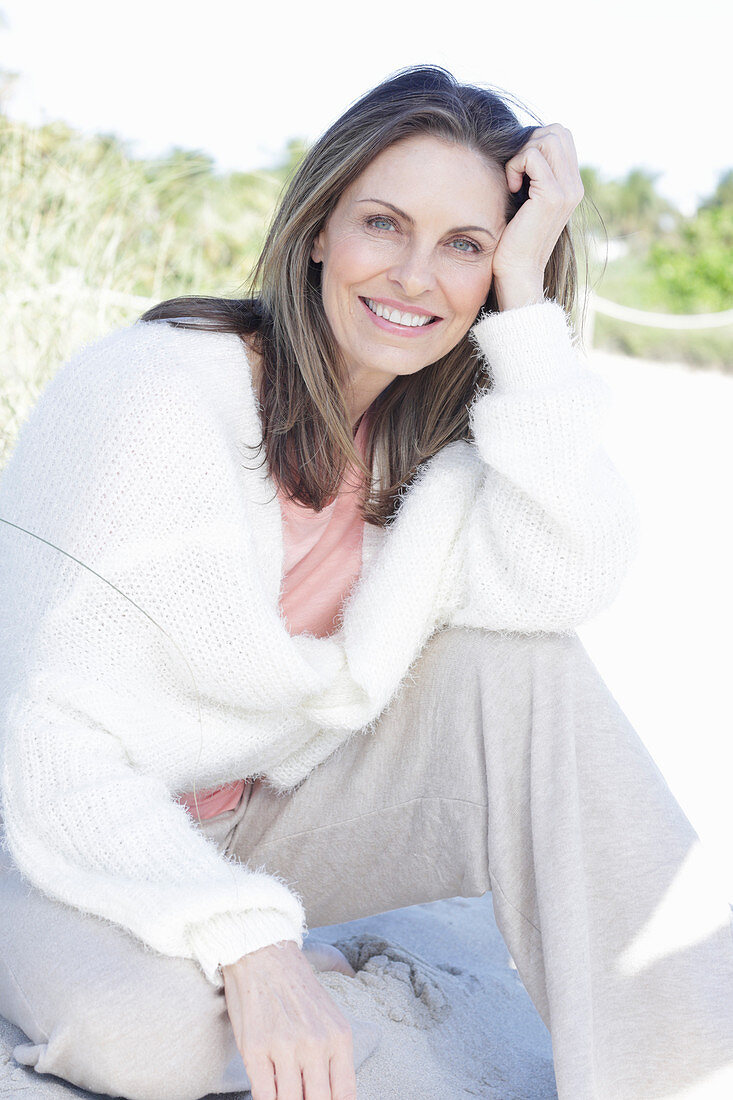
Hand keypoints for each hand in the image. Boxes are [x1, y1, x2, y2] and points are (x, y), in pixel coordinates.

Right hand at [222, 939, 356, 1099]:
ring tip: (285, 1095)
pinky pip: (264, 1095)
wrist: (264, 954)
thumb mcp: (328, 1017)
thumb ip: (333, 1055)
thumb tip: (332, 1096)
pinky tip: (268, 1095)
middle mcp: (315, 1043)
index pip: (345, 1094)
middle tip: (303, 1097)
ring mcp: (284, 1047)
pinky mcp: (255, 1048)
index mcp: (339, 1036)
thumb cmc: (296, 989)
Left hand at [491, 124, 583, 310]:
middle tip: (515, 171)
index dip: (535, 141)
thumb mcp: (527, 202)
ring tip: (513, 181)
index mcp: (572, 185)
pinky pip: (532, 157)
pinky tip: (511, 188)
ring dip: (522, 153)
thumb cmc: (514, 240)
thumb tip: (522, 145)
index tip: (519, 169)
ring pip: (547, 138)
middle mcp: (575, 186)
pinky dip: (516, 166)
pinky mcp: (552, 196)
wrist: (518, 272)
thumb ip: (534, 176)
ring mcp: (567, 190)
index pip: (561, 136)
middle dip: (529, 142)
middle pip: (557, 131)